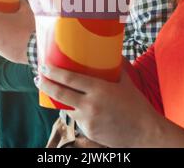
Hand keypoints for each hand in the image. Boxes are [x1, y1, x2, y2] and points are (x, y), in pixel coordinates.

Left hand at [38, 64, 183, 147]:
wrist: (145, 133)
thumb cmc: (137, 105)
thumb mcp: (126, 82)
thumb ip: (116, 67)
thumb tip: (110, 50)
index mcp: (99, 90)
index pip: (70, 79)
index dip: (54, 72)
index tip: (44, 66)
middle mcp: (90, 105)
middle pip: (60, 94)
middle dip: (45, 85)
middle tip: (38, 77)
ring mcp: (88, 120)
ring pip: (65, 108)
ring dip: (57, 100)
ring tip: (52, 91)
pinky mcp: (88, 132)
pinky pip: (76, 119)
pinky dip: (74, 111)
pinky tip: (73, 106)